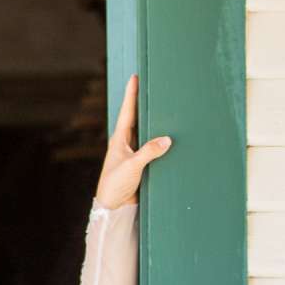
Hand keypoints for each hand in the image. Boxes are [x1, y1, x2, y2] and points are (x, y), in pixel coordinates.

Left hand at [96, 72, 170, 209]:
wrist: (113, 208)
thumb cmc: (115, 185)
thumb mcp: (132, 166)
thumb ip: (149, 152)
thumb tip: (167, 139)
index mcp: (120, 139)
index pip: (127, 111)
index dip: (131, 93)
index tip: (135, 76)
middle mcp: (127, 142)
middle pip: (138, 117)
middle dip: (145, 103)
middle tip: (154, 86)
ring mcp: (134, 153)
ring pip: (147, 132)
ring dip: (155, 121)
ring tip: (166, 106)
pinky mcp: (142, 164)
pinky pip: (153, 148)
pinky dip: (161, 140)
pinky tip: (171, 136)